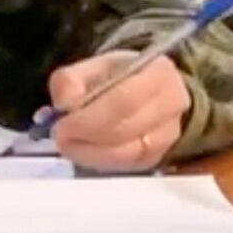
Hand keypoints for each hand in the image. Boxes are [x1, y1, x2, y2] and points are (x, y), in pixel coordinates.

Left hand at [46, 51, 193, 171]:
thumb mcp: (92, 66)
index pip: (126, 99)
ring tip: (68, 145)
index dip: (91, 117)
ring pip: (127, 153)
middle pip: (127, 130)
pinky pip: (126, 165)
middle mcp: (173, 104)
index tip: (62, 126)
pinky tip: (84, 151)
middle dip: (87, 138)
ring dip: (90, 153)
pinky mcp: (157, 156)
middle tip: (59, 138)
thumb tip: (65, 106)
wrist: (145, 92)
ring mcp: (169, 134)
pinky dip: (99, 161)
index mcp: (160, 72)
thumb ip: (71, 80)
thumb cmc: (117, 77)